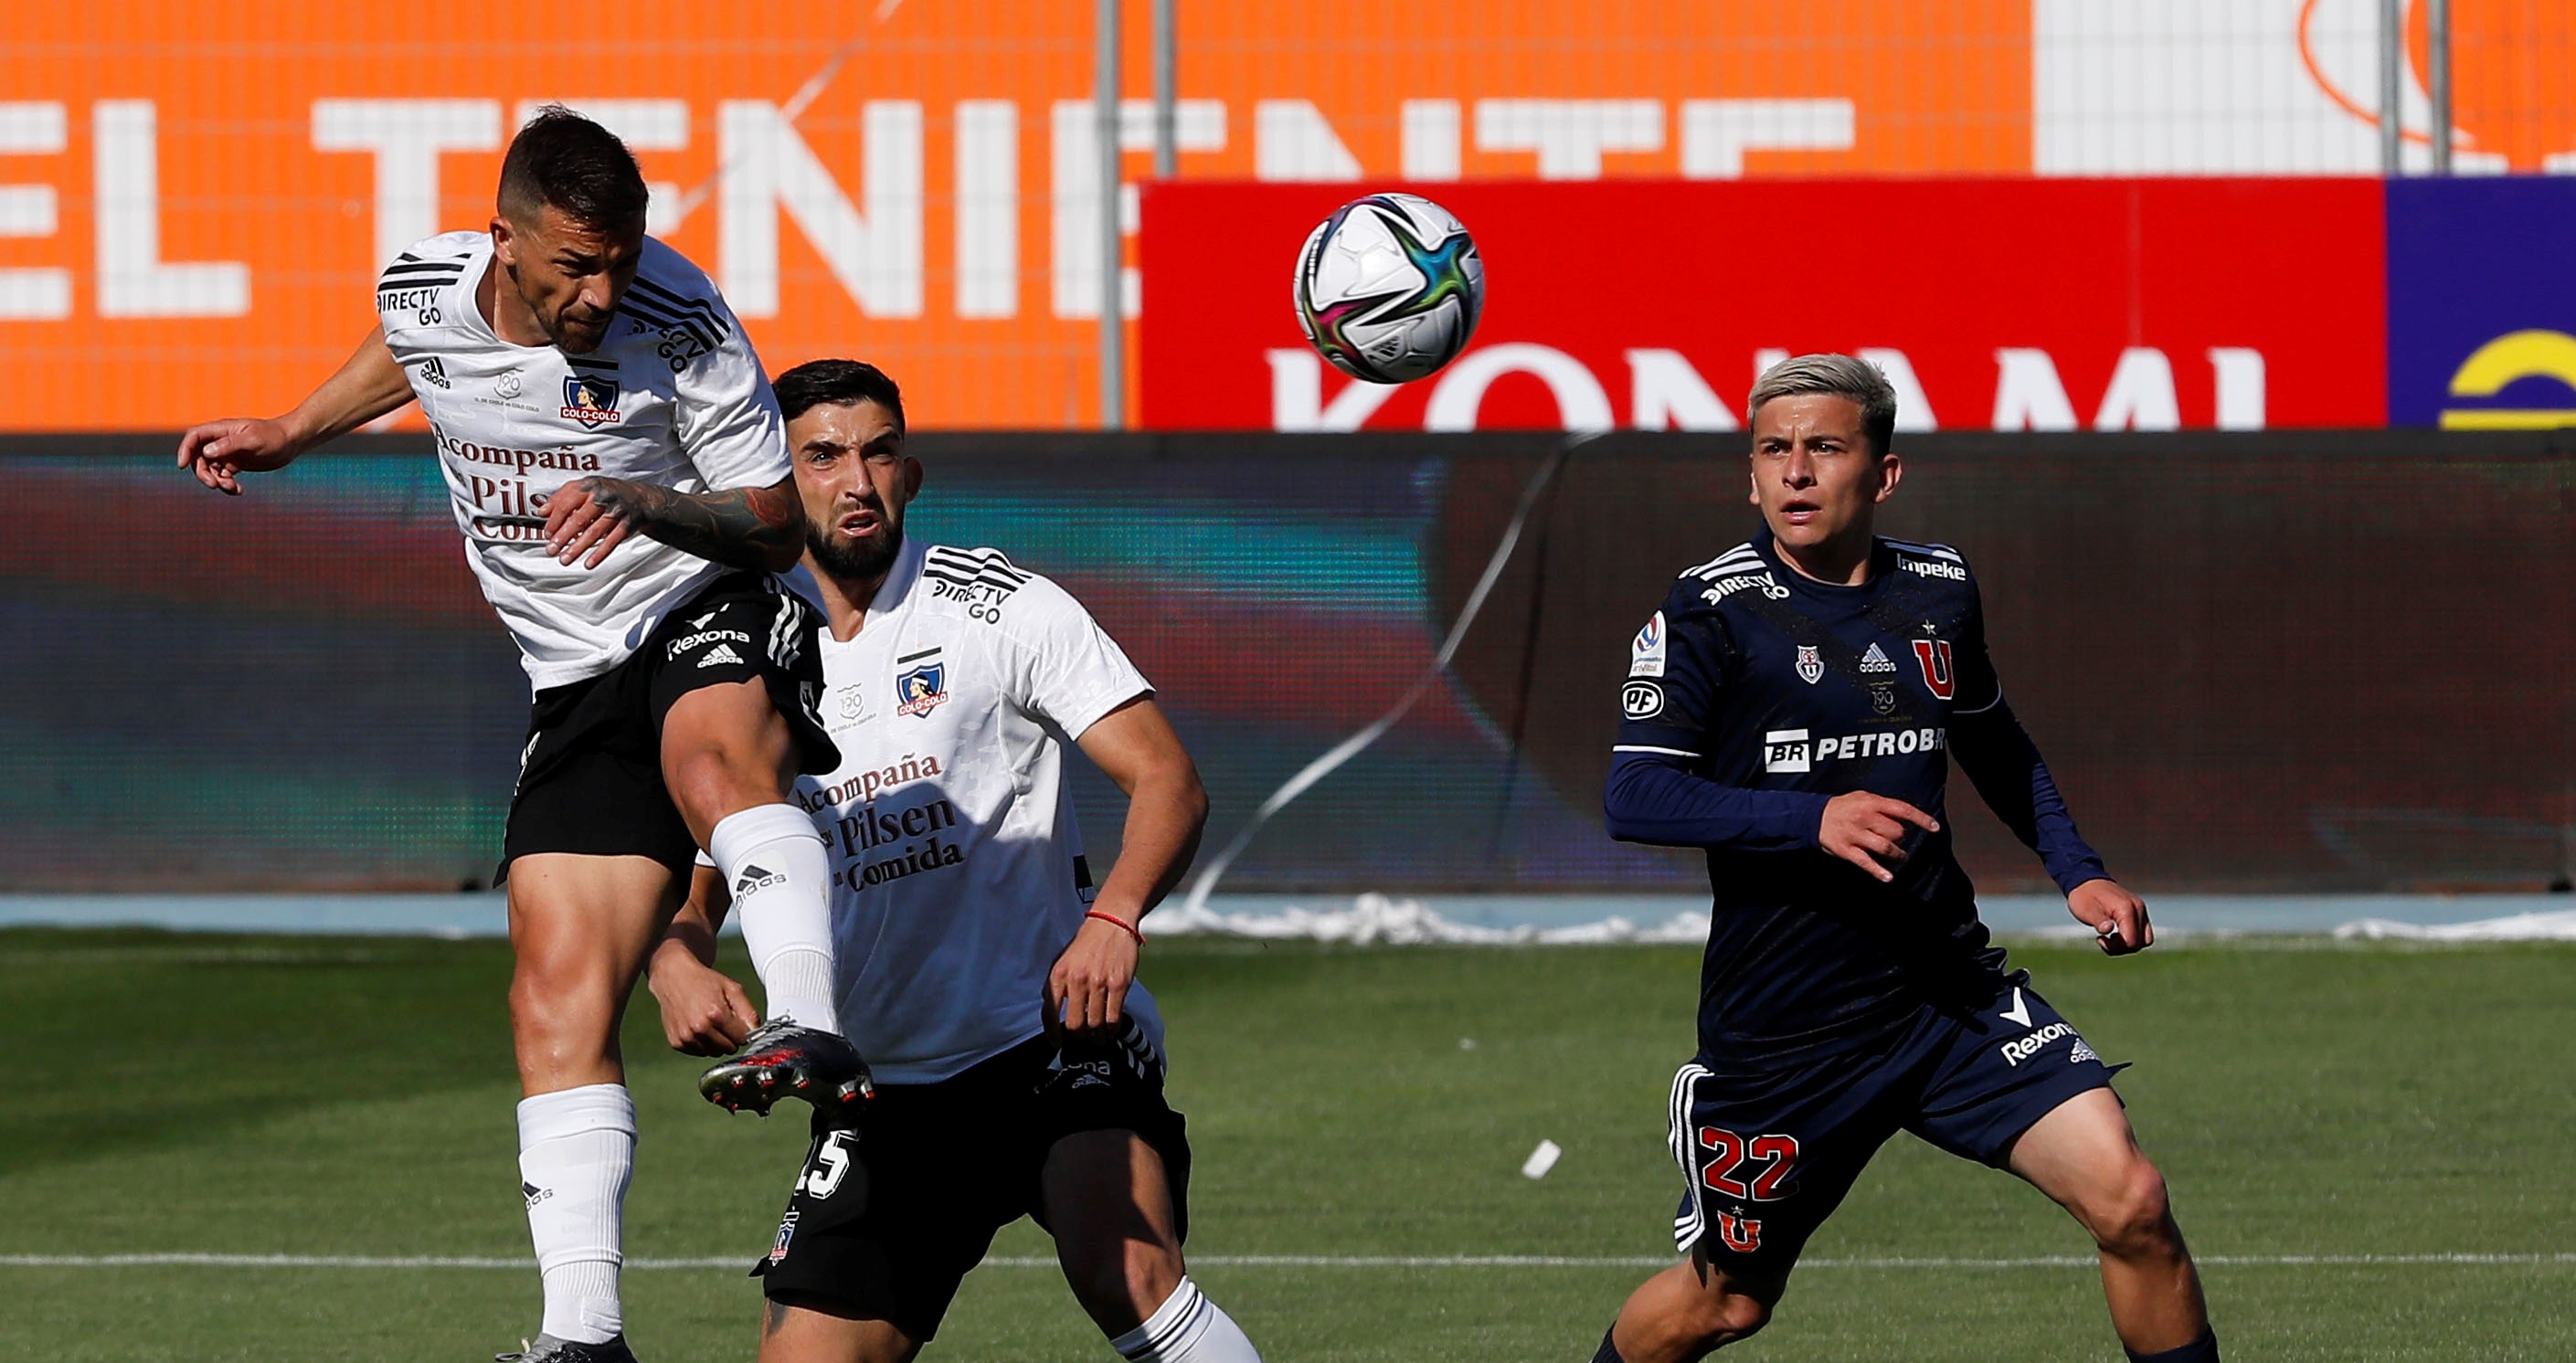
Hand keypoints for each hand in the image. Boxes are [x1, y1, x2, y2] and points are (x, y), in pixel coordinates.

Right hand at [175, 417, 301, 495]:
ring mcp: (227, 453)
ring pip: (210, 470)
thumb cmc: (273, 436)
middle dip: (202, 473)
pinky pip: (223, 476)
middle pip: (198, 458)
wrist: (291, 442)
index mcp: (221, 430)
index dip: (184, 450)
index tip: (181, 465)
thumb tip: (207, 452)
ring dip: (217, 481)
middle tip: (215, 484)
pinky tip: (239, 490)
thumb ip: (230, 445)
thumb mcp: (253, 440)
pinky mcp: (235, 464)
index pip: (194, 437)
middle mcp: (220, 441)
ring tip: (233, 488)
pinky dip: (227, 485)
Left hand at [541, 476, 642, 567]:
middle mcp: (603, 497)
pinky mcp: (627, 525)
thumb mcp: (585, 488)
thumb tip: (541, 511)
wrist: (641, 498)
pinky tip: (588, 563)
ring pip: (594, 532)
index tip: (547, 534)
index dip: (554, 520)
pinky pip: (612, 542)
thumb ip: (562, 497)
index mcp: (589, 487)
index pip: (567, 503)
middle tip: (551, 549)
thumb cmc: (608, 493)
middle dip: (563, 537)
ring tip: (564, 559)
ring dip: (577, 548)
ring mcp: (616, 511)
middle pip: (579, 519)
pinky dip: (600, 554)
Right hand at [647, 940, 760, 1055]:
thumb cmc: (703, 981)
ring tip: (710, 1023)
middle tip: (725, 1022)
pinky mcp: (677, 1042)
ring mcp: (687, 1037)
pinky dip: (703, 1044)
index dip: (744, 1031)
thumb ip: (748, 1011)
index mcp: (715, 1014)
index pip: (742, 1038)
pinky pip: (700, 1053)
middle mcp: (699, 1028)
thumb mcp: (732, 988)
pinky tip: (699, 1028)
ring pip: (715, 1053)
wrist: (673, 977)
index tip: (739, 1023)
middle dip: (732, 1037)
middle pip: (729, 1048)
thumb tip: (756, 1031)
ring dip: (717, 1042)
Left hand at [1045, 913, 1140, 1038]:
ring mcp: (1099, 983)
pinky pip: (1114, 1017)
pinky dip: (1112, 1030)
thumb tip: (1053, 1017)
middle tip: (1082, 1040)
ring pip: (1095, 1024)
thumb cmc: (1084, 946)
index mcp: (1058, 975)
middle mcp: (1077, 980)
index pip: (1050, 1013)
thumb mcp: (1062, 962)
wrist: (1110, 924)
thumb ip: (1056, 987)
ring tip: (1098, 1039)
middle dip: (1078, 1038)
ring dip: (1096, 1037)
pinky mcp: (1119, 984)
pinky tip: (1111, 1032)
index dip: (1052, 1034)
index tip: (1057, 1043)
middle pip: (1075, 1025)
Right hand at [1817, 791, 1939, 882]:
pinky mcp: (1846, 850)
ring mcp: (1854, 835)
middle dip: (1900, 837)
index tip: (1934, 828)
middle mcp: (1864, 818)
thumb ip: (1883, 806)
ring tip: (1899, 856)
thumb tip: (1904, 818)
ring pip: (1885, 847)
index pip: (1902, 809)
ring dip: (1897, 854)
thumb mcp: (1863, 797)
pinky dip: (1878, 871)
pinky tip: (1888, 878)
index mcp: (1871, 802)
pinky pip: (1865, 862)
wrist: (1812, 816)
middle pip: (1895, 831)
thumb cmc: (1842, 807)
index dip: (1921, 819)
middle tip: (1897, 839)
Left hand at [2067, 878, 2152, 954]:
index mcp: (2127, 908)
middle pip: (2140, 943)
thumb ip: (2099, 920)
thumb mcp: (2087, 910)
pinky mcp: (2139, 912)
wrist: (2085, 881)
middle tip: (2103, 940)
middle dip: (2121, 948)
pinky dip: (2130, 938)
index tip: (2100, 939)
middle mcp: (2139, 908)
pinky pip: (2142, 933)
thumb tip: (2109, 929)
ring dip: (2128, 945)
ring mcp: (2141, 910)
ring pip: (2145, 939)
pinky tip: (2115, 934)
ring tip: (2110, 938)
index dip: (2116, 947)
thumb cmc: (2084, 896)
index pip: (2131, 940)